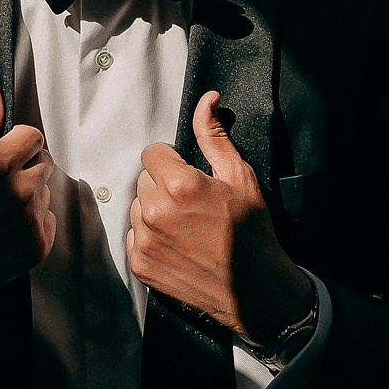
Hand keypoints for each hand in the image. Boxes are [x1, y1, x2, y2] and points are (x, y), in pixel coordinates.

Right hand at [0, 81, 56, 318]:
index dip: (18, 142)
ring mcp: (31, 220)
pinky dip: (33, 223)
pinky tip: (5, 229)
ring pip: (45, 192)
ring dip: (29, 195)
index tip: (3, 154)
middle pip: (44, 161)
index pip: (33, 136)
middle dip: (25, 166)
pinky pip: (48, 220)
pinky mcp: (38, 246)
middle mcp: (20, 190)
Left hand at [127, 91, 314, 346]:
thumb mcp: (240, 177)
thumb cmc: (252, 231)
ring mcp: (144, 240)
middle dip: (164, 184)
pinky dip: (150, 236)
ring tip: (185, 225)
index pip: (153, 153)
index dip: (172, 160)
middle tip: (192, 203)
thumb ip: (214, 137)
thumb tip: (207, 99)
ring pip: (137, 206)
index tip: (190, 176)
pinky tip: (176, 243)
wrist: (254, 289)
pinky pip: (134, 235)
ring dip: (155, 210)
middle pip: (144, 179)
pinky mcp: (140, 264)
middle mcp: (154, 211)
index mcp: (178, 185)